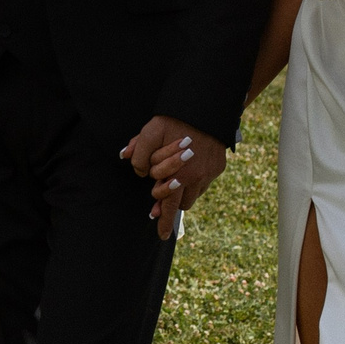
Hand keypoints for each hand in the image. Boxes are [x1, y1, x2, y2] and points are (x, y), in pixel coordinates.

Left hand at [121, 115, 226, 240]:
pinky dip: (195, 180)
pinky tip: (189, 168)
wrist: (207, 108)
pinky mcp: (219, 167)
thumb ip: (139, 149)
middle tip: (156, 207)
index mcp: (179, 175)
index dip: (164, 221)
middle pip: (180, 203)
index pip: (169, 205)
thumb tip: (126, 158)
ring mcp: (210, 173)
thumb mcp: (151, 131)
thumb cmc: (176, 119)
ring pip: (193, 195)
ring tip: (174, 180)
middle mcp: (197, 178)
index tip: (162, 235)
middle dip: (169, 203)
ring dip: (183, 192)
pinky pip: (204, 183)